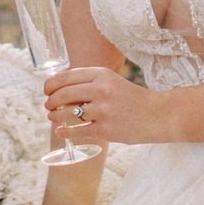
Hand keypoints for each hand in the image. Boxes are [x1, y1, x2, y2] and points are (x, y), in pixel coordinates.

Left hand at [43, 65, 167, 144]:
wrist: (158, 115)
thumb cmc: (131, 98)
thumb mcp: (111, 81)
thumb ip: (89, 82)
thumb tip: (60, 89)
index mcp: (102, 74)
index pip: (67, 76)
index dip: (51, 84)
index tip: (46, 89)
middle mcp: (101, 90)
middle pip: (64, 94)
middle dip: (51, 100)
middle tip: (47, 105)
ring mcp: (103, 110)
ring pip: (69, 113)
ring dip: (56, 116)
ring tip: (53, 117)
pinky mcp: (106, 129)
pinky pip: (78, 131)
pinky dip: (65, 131)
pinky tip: (60, 131)